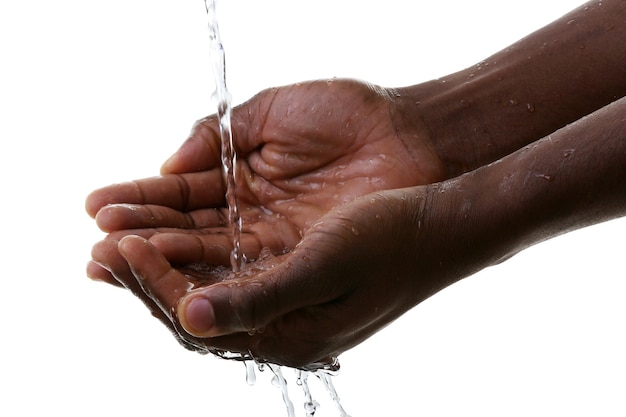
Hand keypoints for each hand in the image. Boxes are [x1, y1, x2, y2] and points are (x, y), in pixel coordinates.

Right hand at [87, 78, 444, 283]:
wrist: (412, 137)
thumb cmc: (349, 114)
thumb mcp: (273, 111)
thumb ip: (219, 135)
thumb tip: (168, 162)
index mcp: (243, 176)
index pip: (183, 194)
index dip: (141, 200)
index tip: (96, 206)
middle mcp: (254, 216)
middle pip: (188, 233)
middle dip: (140, 238)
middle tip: (96, 246)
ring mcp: (276, 244)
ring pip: (210, 258)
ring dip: (162, 261)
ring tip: (114, 261)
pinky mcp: (301, 265)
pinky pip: (248, 275)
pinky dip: (208, 276)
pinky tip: (168, 276)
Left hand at [112, 187, 434, 368]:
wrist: (436, 226)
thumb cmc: (391, 242)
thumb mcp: (324, 267)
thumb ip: (257, 299)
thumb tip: (189, 317)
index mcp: (287, 334)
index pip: (199, 318)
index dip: (155, 283)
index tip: (122, 245)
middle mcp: (280, 325)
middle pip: (194, 307)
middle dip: (146, 278)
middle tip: (100, 249)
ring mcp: (284, 302)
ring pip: (206, 288)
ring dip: (164, 264)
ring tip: (121, 241)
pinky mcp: (289, 276)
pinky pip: (228, 271)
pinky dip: (194, 253)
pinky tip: (173, 238)